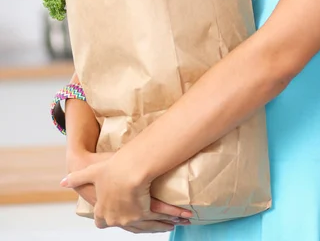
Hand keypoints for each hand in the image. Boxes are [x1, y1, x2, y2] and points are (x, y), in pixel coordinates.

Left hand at [61, 154, 191, 231]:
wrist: (126, 171)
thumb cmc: (109, 170)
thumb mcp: (90, 172)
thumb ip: (77, 178)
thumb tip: (61, 181)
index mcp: (102, 211)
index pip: (102, 221)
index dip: (110, 218)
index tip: (119, 216)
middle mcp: (116, 218)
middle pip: (129, 226)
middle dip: (142, 224)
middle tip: (149, 221)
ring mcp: (130, 218)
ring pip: (147, 225)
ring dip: (160, 225)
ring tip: (173, 223)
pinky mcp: (145, 213)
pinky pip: (159, 217)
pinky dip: (170, 218)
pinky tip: (181, 217)